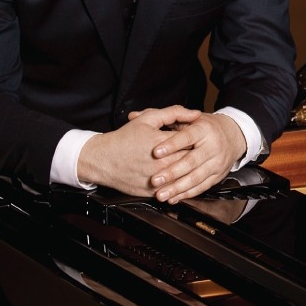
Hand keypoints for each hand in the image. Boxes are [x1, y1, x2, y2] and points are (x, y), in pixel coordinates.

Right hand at [76, 105, 202, 195]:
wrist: (102, 160)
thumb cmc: (124, 138)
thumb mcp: (148, 119)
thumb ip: (174, 113)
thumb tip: (195, 114)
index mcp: (162, 144)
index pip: (192, 141)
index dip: (199, 139)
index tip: (202, 138)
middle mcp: (161, 163)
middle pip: (191, 160)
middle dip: (198, 155)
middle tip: (203, 151)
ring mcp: (157, 180)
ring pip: (184, 178)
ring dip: (192, 172)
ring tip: (195, 165)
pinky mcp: (152, 192)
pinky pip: (173, 190)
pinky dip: (180, 185)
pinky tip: (184, 179)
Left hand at [146, 110, 247, 203]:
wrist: (233, 136)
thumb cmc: (206, 127)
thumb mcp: (189, 119)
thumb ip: (162, 118)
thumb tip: (135, 115)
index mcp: (204, 129)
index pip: (186, 137)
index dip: (171, 145)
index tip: (156, 152)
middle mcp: (213, 146)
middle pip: (191, 161)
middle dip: (172, 172)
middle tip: (155, 180)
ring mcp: (216, 162)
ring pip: (196, 177)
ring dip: (178, 188)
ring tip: (161, 194)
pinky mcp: (217, 175)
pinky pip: (202, 187)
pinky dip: (187, 194)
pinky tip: (174, 197)